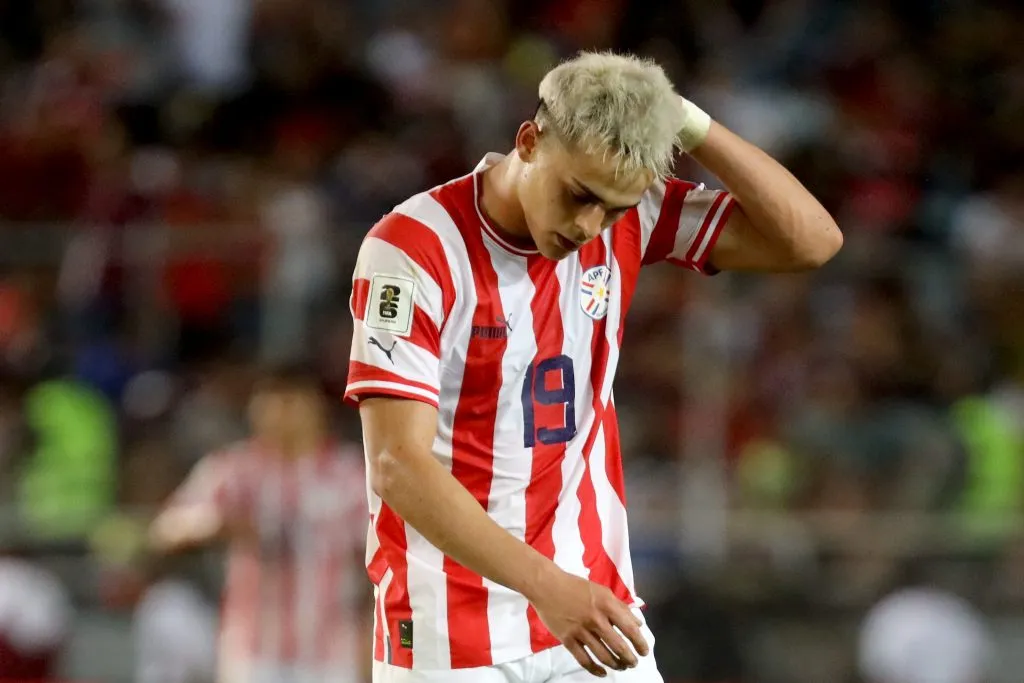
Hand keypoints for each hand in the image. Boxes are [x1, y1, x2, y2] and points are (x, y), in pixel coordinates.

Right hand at [528, 570, 648, 677]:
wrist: (547, 586)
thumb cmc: (576, 586)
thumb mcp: (602, 591)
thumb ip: (620, 607)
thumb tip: (637, 624)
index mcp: (606, 604)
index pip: (629, 628)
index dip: (640, 643)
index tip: (644, 651)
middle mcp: (596, 619)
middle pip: (618, 646)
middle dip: (629, 658)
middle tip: (633, 663)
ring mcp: (581, 631)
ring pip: (603, 655)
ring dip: (615, 664)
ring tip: (621, 667)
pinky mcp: (567, 639)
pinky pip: (584, 659)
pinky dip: (595, 669)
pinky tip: (602, 673)